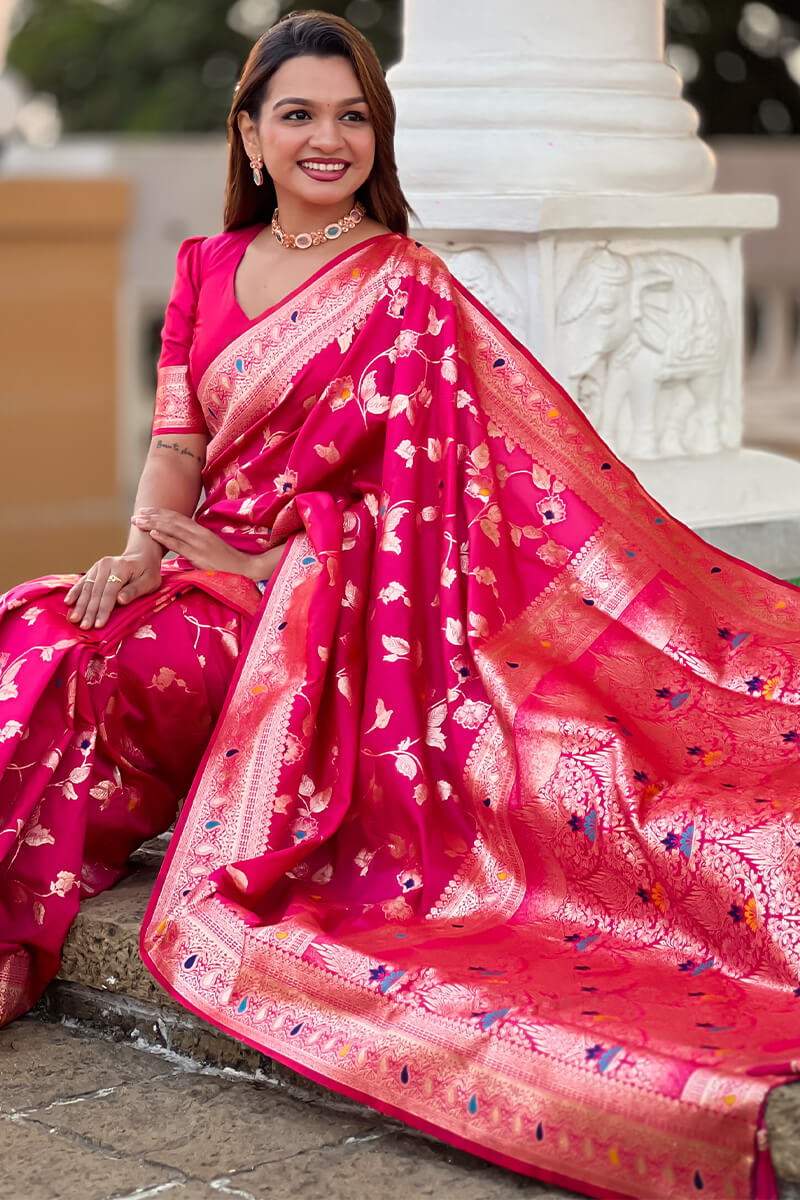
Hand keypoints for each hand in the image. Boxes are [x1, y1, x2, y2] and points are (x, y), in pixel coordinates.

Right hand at [65, 551, 162, 628]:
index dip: (104, 609)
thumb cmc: (147, 572)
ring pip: (87, 588)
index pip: (110, 592)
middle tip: (84, 627)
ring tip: (74, 619)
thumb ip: (135, 590)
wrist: (141, 556)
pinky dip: (74, 593)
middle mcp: (106, 565)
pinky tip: (68, 603)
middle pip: (96, 591)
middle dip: (89, 611)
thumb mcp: (149, 581)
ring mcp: (98, 567)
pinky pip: (82, 582)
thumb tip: (120, 600)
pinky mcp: (93, 570)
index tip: (99, 624)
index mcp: (121, 567)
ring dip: (80, 605)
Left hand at [131, 508, 275, 580]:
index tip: (146, 511)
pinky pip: (179, 545)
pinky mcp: (199, 556)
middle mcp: (199, 534)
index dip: (161, 513)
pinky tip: (153, 533)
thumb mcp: (210, 550)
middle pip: (172, 520)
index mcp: (201, 531)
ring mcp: (199, 544)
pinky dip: (165, 538)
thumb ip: (195, 546)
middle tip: (136, 514)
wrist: (246, 570)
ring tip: (138, 521)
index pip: (178, 518)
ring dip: (153, 524)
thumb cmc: (229, 563)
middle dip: (152, 516)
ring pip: (172, 529)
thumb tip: (180, 547)